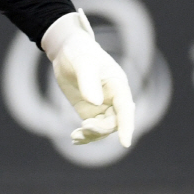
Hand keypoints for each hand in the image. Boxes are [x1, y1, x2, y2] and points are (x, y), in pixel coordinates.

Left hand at [41, 10, 134, 146]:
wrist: (66, 50)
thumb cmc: (79, 51)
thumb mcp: (83, 63)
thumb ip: (88, 81)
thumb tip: (95, 103)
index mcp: (118, 84)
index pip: (126, 109)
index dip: (127, 126)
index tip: (126, 143)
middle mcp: (113, 98)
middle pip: (114, 122)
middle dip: (102, 129)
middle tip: (84, 127)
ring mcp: (102, 106)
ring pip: (103, 128)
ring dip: (92, 135)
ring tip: (75, 136)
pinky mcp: (89, 111)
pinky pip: (92, 128)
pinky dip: (85, 136)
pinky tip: (75, 139)